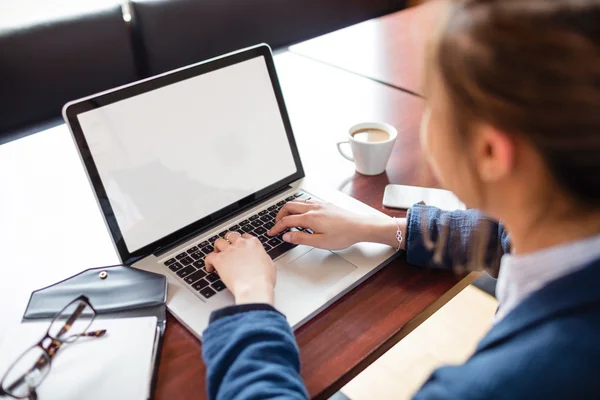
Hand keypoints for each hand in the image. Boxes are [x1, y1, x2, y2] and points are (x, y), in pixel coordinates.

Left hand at [205, 233, 275, 304]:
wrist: (254, 287)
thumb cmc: (263, 279)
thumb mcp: (270, 265)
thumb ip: (264, 257)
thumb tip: (262, 258)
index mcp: (254, 244)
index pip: (245, 236)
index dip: (241, 240)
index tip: (239, 245)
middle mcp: (241, 244)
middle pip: (231, 236)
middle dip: (228, 241)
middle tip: (227, 248)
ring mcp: (229, 251)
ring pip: (218, 242)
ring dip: (217, 248)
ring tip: (217, 254)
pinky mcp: (219, 260)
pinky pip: (209, 257)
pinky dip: (208, 262)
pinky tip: (210, 267)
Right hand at [267, 201, 404, 249]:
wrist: (360, 226)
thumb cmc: (344, 235)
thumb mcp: (320, 242)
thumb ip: (301, 238)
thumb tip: (286, 236)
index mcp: (310, 218)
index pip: (286, 220)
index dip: (276, 227)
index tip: (271, 233)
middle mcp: (313, 208)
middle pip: (288, 207)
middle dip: (279, 215)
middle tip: (276, 225)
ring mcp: (319, 205)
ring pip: (297, 202)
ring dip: (288, 210)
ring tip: (287, 220)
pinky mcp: (325, 204)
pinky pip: (306, 202)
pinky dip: (298, 207)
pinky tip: (302, 215)